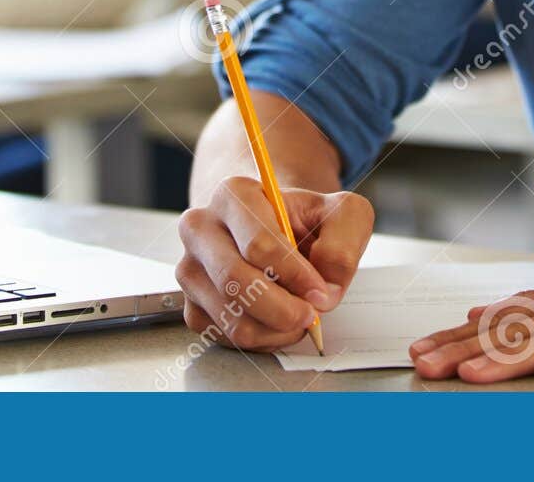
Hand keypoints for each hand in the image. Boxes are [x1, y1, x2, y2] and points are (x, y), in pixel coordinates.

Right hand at [176, 177, 372, 350]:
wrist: (277, 231)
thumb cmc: (304, 221)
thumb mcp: (341, 214)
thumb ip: (343, 243)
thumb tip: (326, 290)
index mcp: (232, 194)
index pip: (257, 244)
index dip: (295, 275)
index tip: (321, 291)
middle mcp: (200, 228)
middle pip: (235, 281)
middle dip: (283, 309)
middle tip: (311, 314)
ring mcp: (190, 269)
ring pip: (232, 316)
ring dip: (276, 328)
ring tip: (298, 315)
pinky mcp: (191, 305)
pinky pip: (227, 337)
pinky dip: (262, 339)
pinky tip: (278, 322)